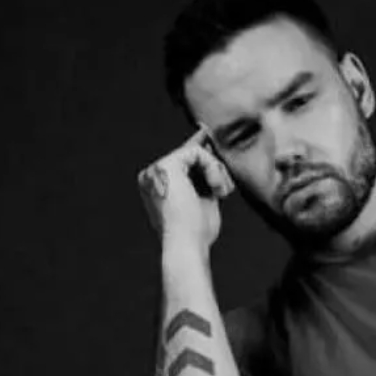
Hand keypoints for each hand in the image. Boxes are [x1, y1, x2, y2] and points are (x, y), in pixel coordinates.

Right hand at [137, 126, 234, 249]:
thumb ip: (205, 177)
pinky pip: (196, 152)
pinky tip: (216, 188)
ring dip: (216, 171)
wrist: (188, 245)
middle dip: (214, 168)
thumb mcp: (204, 199)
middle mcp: (151, 175)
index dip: (196, 145)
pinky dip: (212, 168)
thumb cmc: (197, 232)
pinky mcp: (166, 165)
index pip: (181, 160)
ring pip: (195, 152)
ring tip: (220, 193)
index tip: (206, 130)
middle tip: (224, 191)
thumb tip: (210, 151)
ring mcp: (156, 170)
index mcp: (157, 185)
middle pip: (190, 155)